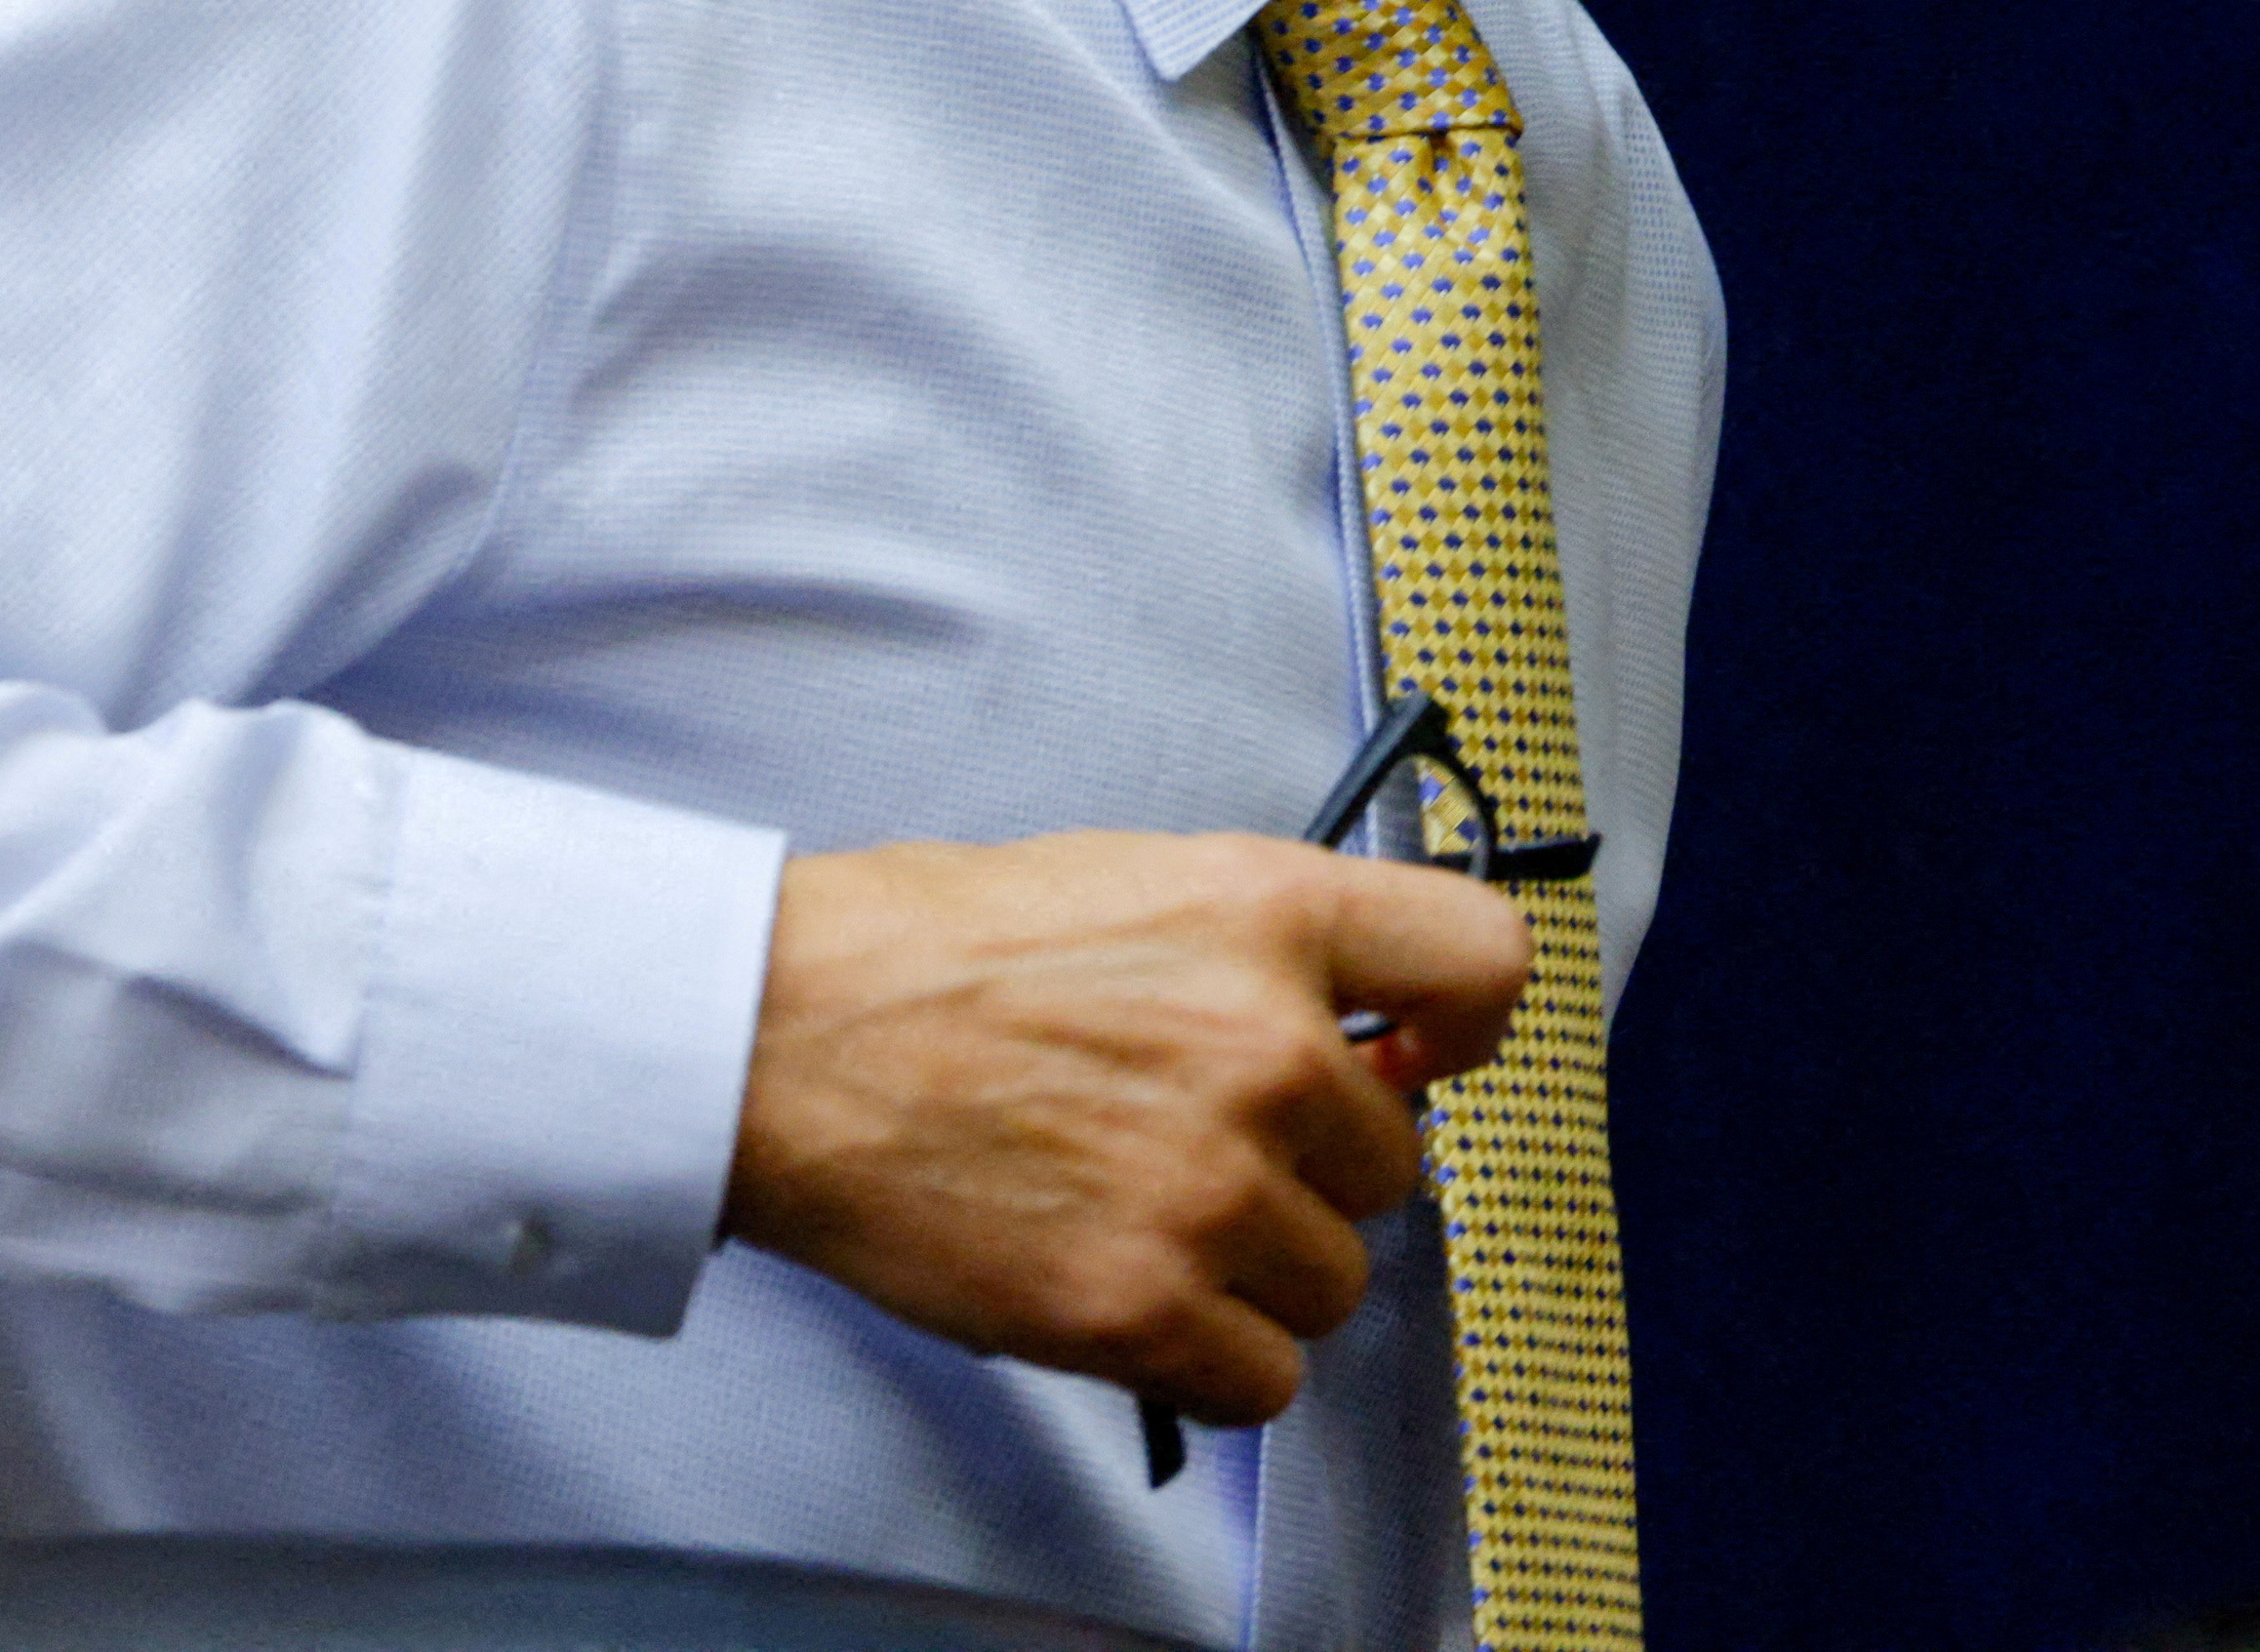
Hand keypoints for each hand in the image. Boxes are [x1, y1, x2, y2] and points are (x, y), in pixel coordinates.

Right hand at [722, 830, 1530, 1424]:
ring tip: (1144, 1217)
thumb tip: (1358, 1035)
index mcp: (1268, 910)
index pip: (1483, 964)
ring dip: (1260, 1272)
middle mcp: (1267, 1044)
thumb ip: (1264, 948)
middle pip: (1394, 1163)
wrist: (777, 1035)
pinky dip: (1212, 1361)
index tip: (1418, 1059)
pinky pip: (1266, 1380)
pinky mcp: (1140, 1304)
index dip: (1460, 1030)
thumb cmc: (925, 951)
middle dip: (1312, 1169)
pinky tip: (1134, 1294)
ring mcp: (1209, 1182)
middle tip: (1196, 1148)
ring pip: (1335, 1281)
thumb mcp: (1132, 878)